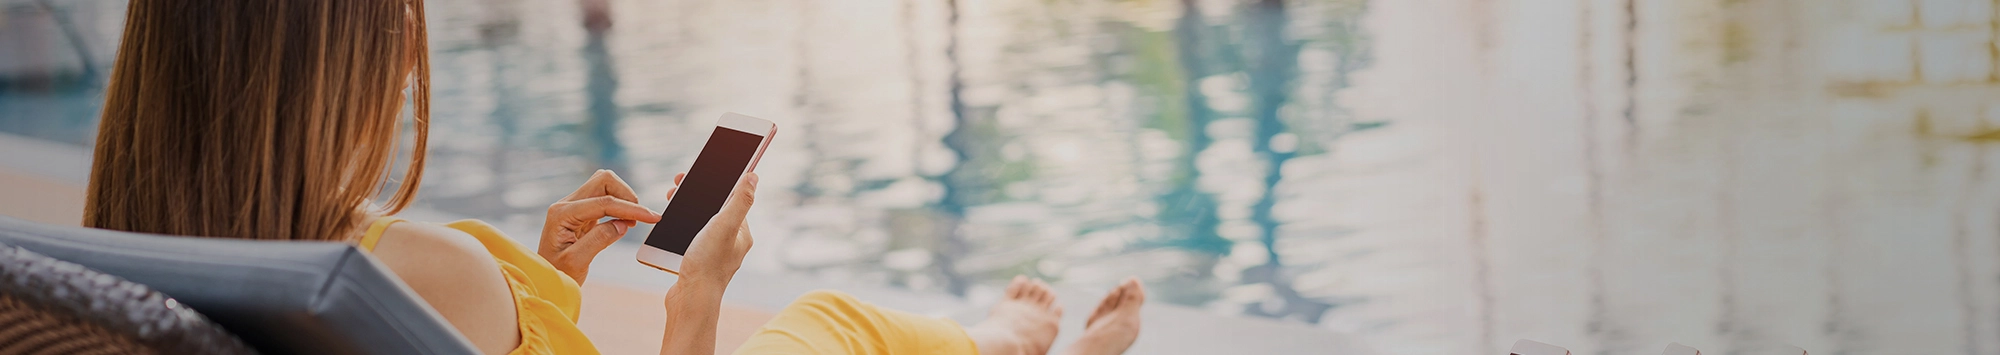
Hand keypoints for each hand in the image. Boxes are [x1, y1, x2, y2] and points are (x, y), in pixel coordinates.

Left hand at [541, 169, 660, 283]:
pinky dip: (619, 206)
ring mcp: (573, 206)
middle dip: (627, 195)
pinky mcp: (581, 212)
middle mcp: (566, 204)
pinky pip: (604, 198)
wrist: (546, 280)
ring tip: (631, 221)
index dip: (631, 209)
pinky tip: (624, 222)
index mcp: (562, 214)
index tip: (653, 218)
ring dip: (623, 198)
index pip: (603, 202)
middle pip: (603, 180)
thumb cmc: (557, 273)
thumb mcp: (576, 262)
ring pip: (605, 184)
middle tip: (639, 218)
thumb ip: (599, 240)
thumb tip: (623, 224)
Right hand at [663, 172, 757, 286]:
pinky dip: (678, 229)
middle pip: (713, 210)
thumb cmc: (708, 264)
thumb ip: (740, 200)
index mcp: (741, 234)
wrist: (690, 301)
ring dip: (685, 210)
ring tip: (670, 201)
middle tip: (676, 188)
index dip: (715, 184)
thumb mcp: (725, 225)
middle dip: (696, 196)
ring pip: (699, 224)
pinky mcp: (697, 263)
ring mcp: (713, 254)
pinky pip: (688, 239)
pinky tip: (667, 225)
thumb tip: (753, 176)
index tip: (695, 174)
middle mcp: (730, 244)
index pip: (732, 200)